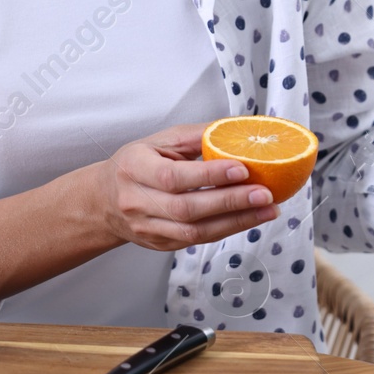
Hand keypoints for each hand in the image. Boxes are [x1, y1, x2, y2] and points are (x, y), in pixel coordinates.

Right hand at [92, 123, 278, 251]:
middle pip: (187, 209)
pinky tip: (250, 219)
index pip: (173, 177)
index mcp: (134, 168)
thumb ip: (197, 135)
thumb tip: (239, 129)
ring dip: (236, 222)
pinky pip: (197, 241)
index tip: (241, 169)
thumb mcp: (160, 141)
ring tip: (268, 210)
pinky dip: (227, 230)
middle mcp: (137, 202)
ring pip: (194, 232)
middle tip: (265, 194)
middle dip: (230, 202)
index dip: (208, 176)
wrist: (105, 201)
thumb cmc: (137, 164)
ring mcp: (148, 228)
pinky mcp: (161, 244)